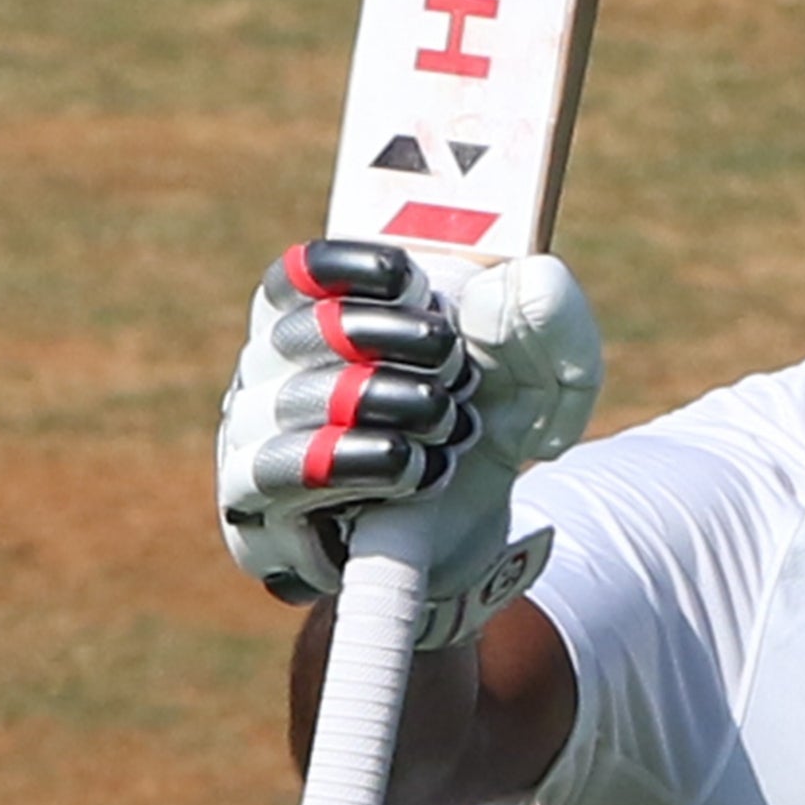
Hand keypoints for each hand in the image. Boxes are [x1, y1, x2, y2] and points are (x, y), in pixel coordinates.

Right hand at [216, 242, 603, 648]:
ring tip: (448, 421)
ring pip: (291, 402)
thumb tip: (513, 285)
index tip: (414, 281)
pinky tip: (420, 469)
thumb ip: (550, 315)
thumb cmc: (485, 424)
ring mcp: (253, 448)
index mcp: (318, 319)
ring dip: (384, 403)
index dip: (351, 269)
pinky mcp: (261, 520)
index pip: (300, 274)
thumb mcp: (542, 368)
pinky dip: (361, 465)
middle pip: (299, 332)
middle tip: (454, 363)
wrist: (474, 535)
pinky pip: (283, 482)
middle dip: (393, 337)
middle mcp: (267, 379)